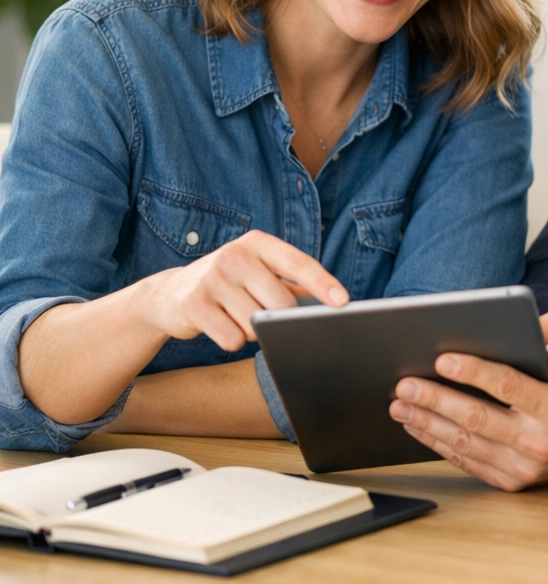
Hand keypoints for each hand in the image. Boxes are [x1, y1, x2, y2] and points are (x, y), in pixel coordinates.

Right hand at [139, 230, 347, 350]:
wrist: (169, 294)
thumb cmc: (227, 283)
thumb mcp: (258, 272)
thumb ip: (292, 283)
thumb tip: (331, 300)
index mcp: (257, 243)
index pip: (298, 263)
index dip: (323, 283)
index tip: (343, 301)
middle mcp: (235, 254)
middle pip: (281, 302)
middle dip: (279, 319)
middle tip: (261, 314)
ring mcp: (212, 277)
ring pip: (257, 324)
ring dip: (253, 331)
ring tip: (235, 316)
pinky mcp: (194, 303)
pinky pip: (232, 338)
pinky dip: (232, 340)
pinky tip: (219, 325)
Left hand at [388, 342, 547, 491]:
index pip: (507, 386)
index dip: (473, 372)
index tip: (442, 359)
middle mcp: (538, 442)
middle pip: (476, 418)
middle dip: (436, 400)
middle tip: (405, 384)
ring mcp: (522, 467)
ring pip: (466, 443)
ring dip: (428, 424)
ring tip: (400, 406)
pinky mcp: (510, 483)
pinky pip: (468, 462)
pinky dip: (439, 445)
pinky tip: (419, 428)